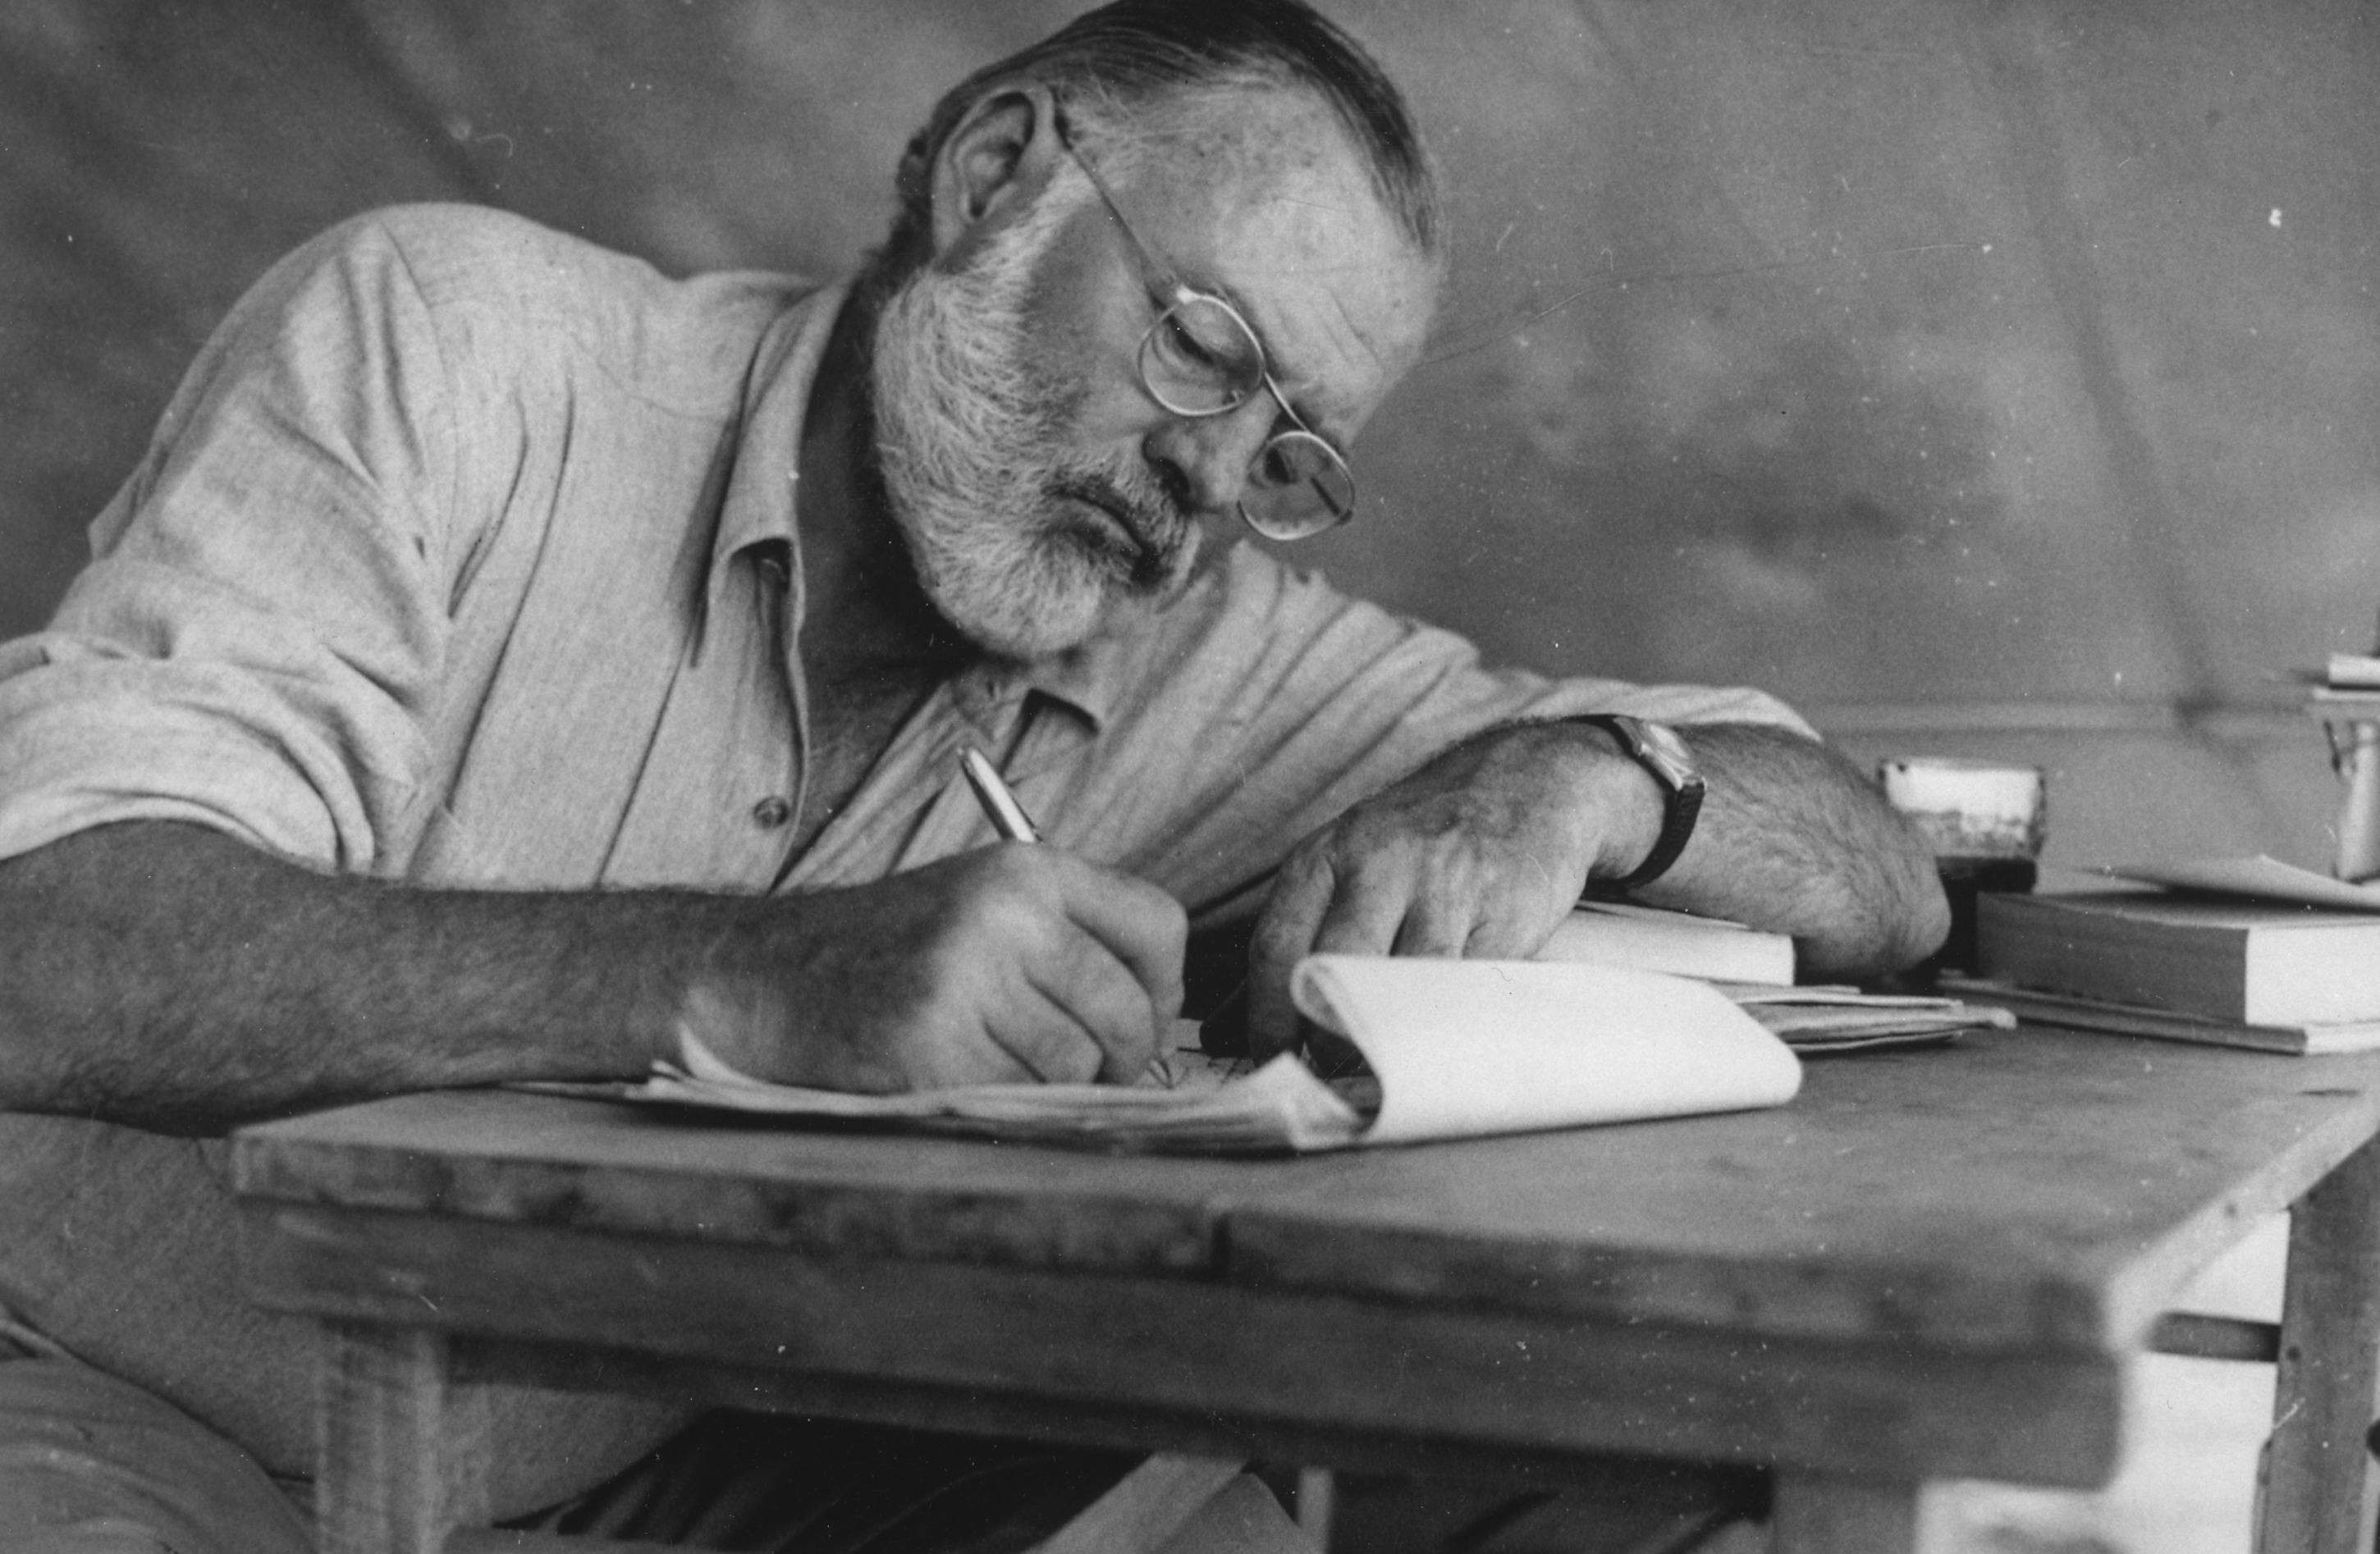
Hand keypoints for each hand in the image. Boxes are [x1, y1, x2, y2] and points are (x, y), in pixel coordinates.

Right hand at [686, 845, 1186, 1090]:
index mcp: (1025, 869)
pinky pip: (1018, 1100)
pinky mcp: (931, 1049)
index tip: (1140, 1015)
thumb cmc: (886, 952)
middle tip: (1088, 1071)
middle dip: (1121, 1059)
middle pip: (1130, 1011)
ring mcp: (966, 981)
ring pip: (1077, 1066)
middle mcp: (1004, 915)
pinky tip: (959, 1079)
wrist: (763, 976)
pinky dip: (1002, 1105)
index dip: (1163, 988)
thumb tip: (1161, 1016)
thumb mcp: (980, 905)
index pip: (1160, 925)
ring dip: (1054, 1087)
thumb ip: (1068, 938)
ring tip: (1003, 1066)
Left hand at [1244, 722, 1661, 1058]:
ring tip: (1378, 1072)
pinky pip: (1467, 985)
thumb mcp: (1348, 864)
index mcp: (1328, 855)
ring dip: (1388, 1040)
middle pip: (1335, 967)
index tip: (1271, 1065)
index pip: (1276, 948)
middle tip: (1326, 1079)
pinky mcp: (1506, 909)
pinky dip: (1446, 1024)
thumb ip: (1295, 941)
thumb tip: (1224, 1030)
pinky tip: (1435, 1044)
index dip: (1267, 1020)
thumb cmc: (1423, 839)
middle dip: (1326, 1037)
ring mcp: (1447, 884)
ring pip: (1405, 982)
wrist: (1530, 780)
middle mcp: (1380, 862)